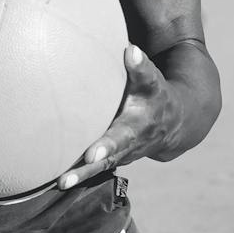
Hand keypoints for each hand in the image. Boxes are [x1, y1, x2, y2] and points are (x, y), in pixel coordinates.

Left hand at [58, 45, 187, 188]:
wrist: (176, 122)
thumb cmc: (157, 94)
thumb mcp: (152, 81)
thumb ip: (140, 67)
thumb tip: (129, 50)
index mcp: (140, 123)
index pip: (123, 135)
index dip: (108, 145)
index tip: (92, 152)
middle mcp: (133, 142)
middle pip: (111, 154)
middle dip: (93, 163)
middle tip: (73, 172)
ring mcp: (125, 154)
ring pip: (102, 167)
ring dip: (81, 175)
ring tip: (60, 182)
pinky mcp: (116, 159)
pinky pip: (96, 170)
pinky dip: (80, 176)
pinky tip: (57, 181)